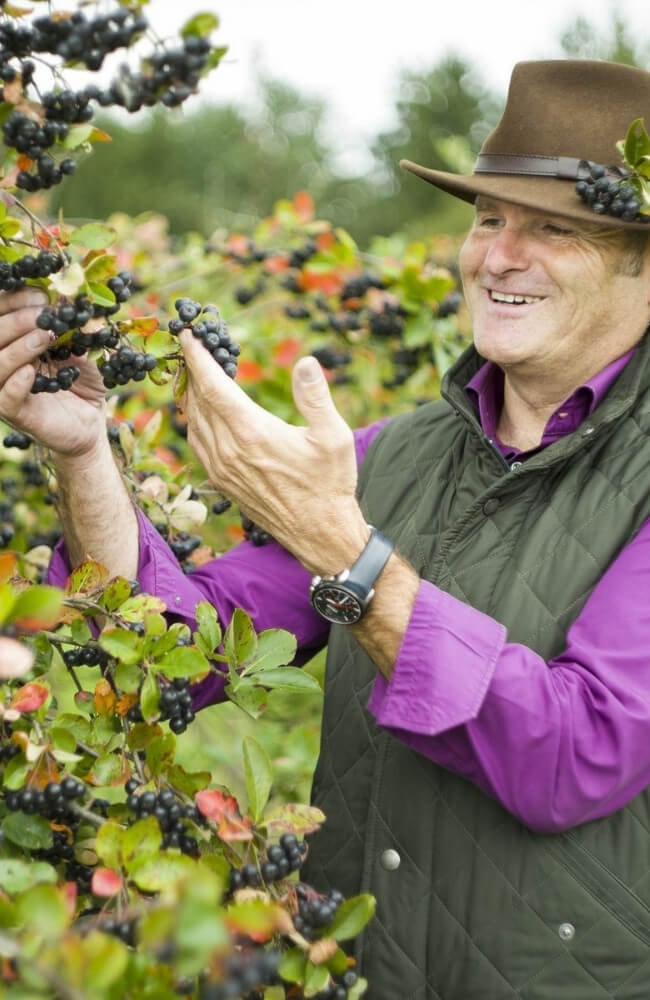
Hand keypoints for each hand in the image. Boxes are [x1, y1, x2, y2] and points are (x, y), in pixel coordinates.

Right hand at [0, 289, 106, 456]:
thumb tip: (69, 293)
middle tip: (43, 315)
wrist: (93, 421)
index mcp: (12, 342)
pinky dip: (15, 384)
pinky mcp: (18, 414)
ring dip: (17, 349)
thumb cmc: (84, 379)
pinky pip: (5, 398)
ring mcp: (5, 389)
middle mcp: (3, 364)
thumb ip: (74, 323)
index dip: (13, 300)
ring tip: (44, 337)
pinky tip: (30, 372)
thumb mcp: (83, 346)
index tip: (42, 295)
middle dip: (15, 321)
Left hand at [180, 331, 368, 572]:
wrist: (320, 533)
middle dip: (192, 371)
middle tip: (192, 346)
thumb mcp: (334, 436)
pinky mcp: (222, 483)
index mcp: (252, 433)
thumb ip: (315, 396)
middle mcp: (229, 451)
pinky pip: (197, 445)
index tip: (189, 334)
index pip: (213, 387)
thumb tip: (305, 361)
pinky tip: (200, 414)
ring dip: (190, 396)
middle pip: (197, 401)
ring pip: (193, 423)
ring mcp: (222, 469)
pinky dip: (194, 422)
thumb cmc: (330, 484)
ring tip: (193, 375)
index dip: (198, 358)